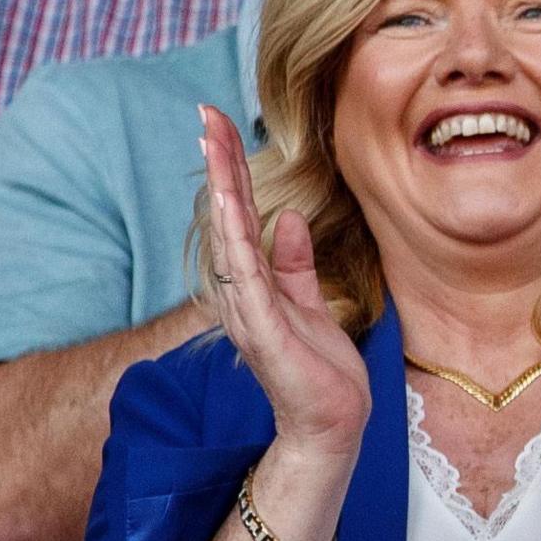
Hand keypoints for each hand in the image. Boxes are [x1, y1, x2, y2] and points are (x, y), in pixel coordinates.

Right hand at [199, 105, 368, 460]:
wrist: (333, 429)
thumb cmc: (321, 373)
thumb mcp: (312, 304)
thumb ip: (295, 263)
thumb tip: (287, 218)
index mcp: (254, 284)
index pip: (240, 215)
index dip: (230, 169)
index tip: (221, 123)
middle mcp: (242, 294)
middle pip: (226, 217)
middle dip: (218, 163)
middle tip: (207, 111)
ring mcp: (249, 313)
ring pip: (229, 238)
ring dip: (221, 188)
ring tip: (213, 141)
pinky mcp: (264, 332)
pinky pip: (246, 277)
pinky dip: (236, 239)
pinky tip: (230, 205)